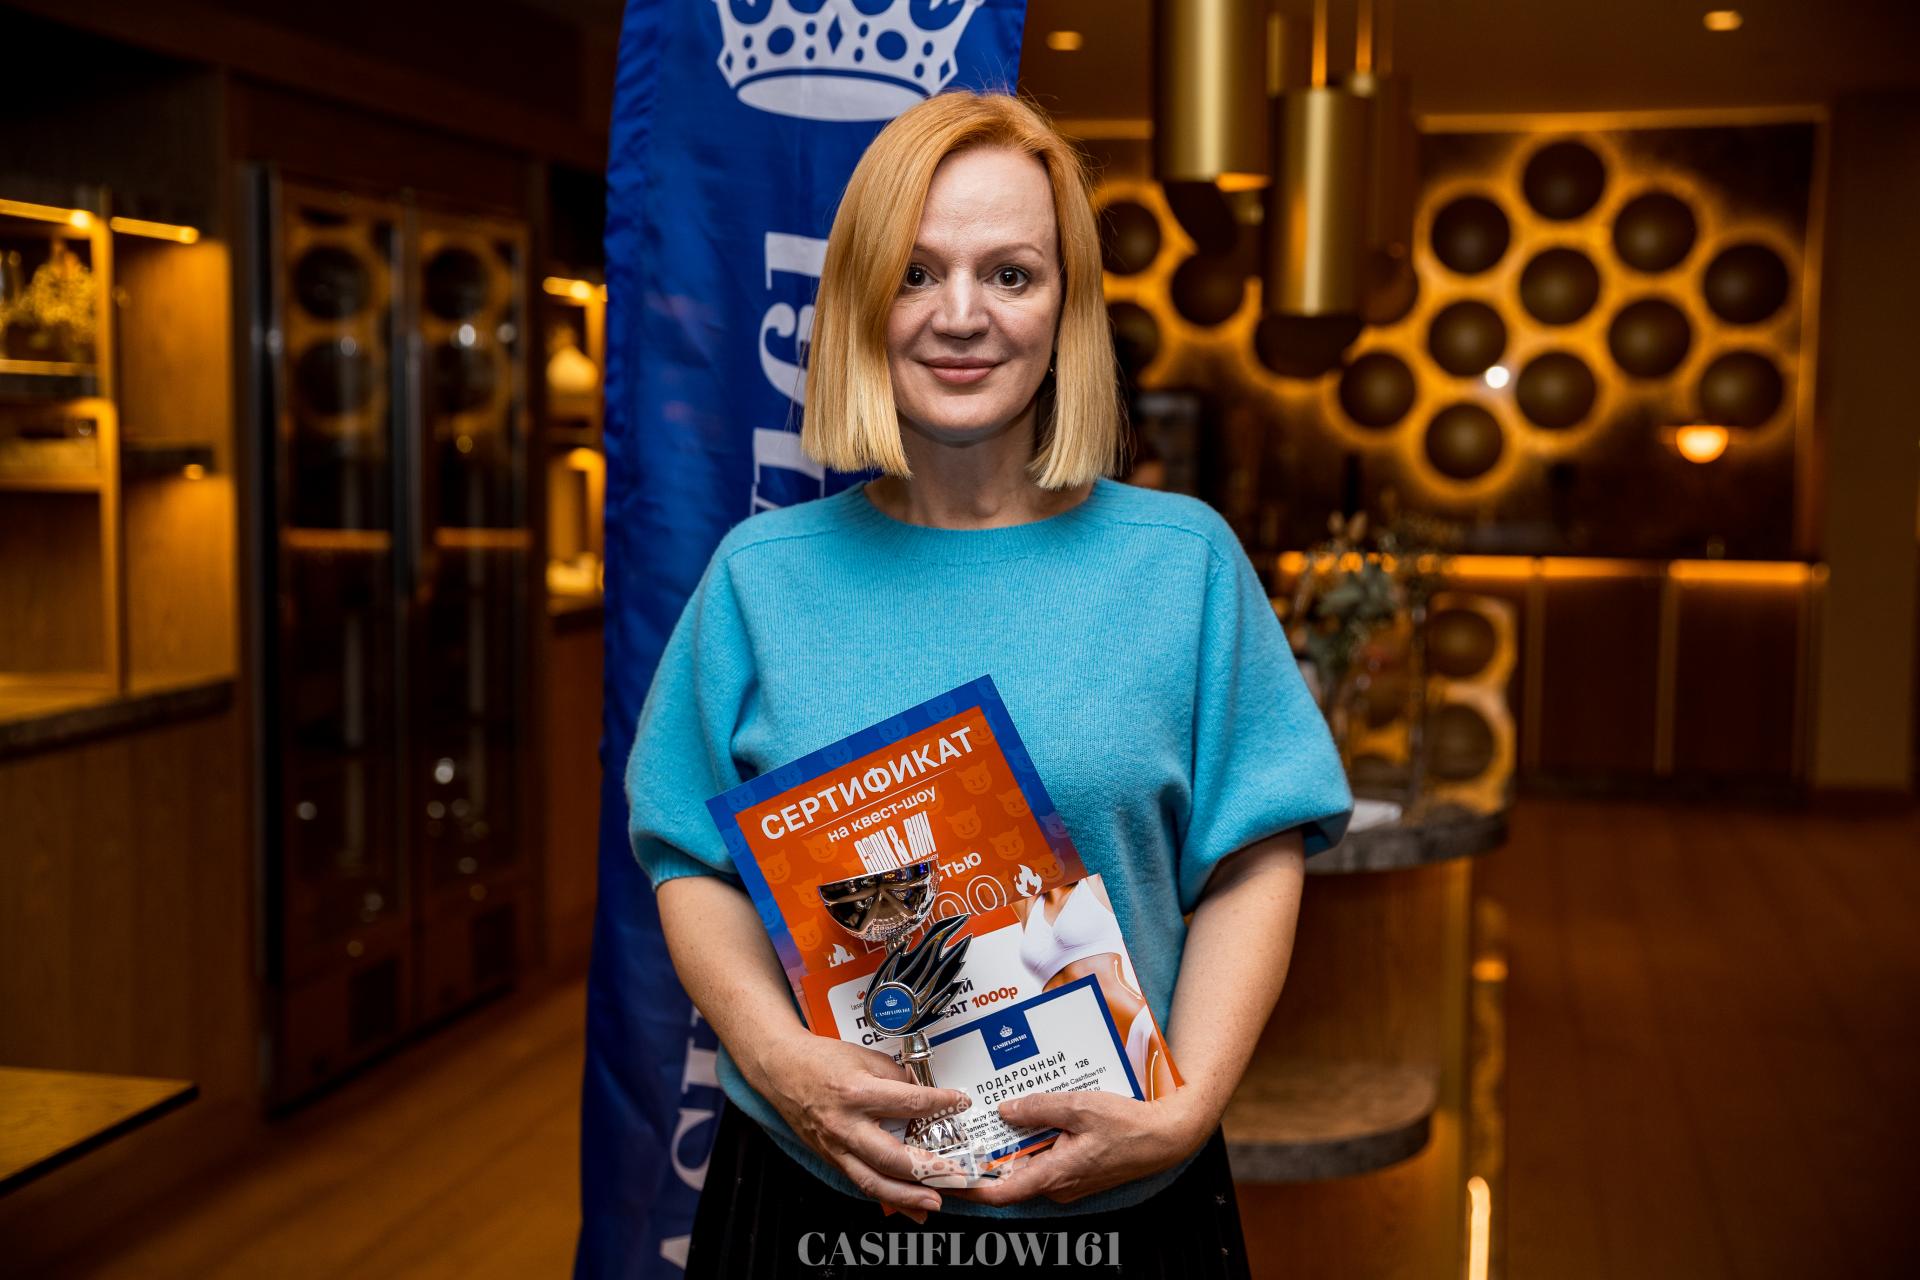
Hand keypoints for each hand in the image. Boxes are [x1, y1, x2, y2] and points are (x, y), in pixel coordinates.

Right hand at [743, 1028, 972, 1222]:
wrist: (781, 1070)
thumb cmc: (821, 1061)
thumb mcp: (865, 1058)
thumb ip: (897, 1078)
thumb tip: (924, 1096)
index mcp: (856, 1093)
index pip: (908, 1102)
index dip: (940, 1102)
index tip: (960, 1102)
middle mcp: (845, 1126)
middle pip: (891, 1156)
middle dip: (928, 1169)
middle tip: (956, 1173)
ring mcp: (836, 1147)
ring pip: (874, 1181)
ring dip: (908, 1198)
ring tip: (935, 1203)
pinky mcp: (833, 1159)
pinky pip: (863, 1184)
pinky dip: (889, 1200)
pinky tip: (910, 1210)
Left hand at [945, 1087, 1214, 1207]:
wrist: (1166, 1138)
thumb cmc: (1128, 1126)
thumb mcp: (1078, 1106)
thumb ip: (1038, 1109)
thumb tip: (1005, 1111)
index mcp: (1054, 1175)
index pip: (999, 1192)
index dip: (968, 1188)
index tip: (943, 1179)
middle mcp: (1058, 1186)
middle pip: (1010, 1174)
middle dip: (988, 1154)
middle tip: (967, 1128)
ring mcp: (1069, 1182)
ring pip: (1029, 1164)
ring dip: (1014, 1143)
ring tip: (1002, 1111)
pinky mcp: (1078, 1172)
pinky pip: (1047, 1159)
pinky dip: (1035, 1141)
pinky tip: (1038, 1115)